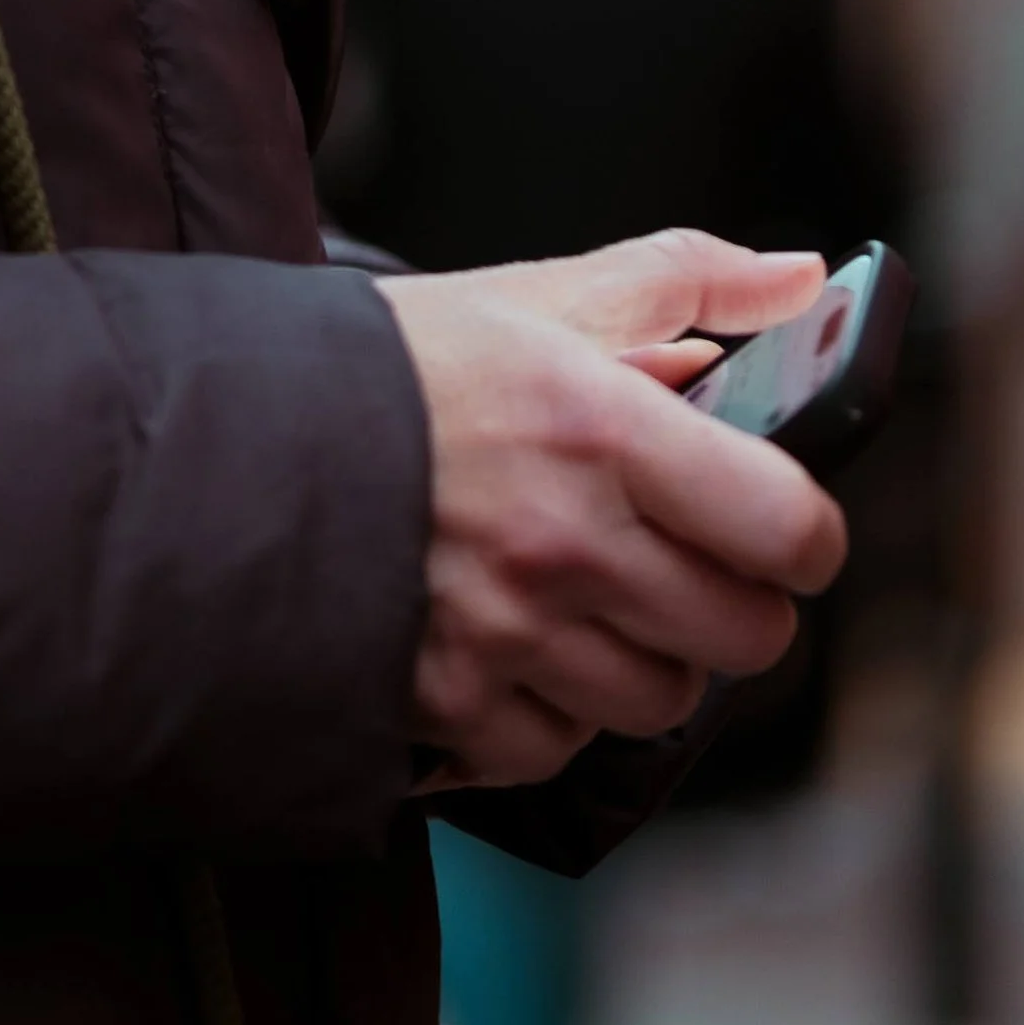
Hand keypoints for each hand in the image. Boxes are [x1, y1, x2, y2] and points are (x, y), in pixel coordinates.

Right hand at [377, 231, 847, 790]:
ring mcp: (507, 633)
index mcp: (599, 425)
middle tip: (673, 559)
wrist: (220, 440)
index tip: (777, 525)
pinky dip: (547, 710)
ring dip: (640, 658)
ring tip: (580, 597)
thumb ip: (680, 280)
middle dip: (728, 601)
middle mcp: (564, 541)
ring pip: (660, 700)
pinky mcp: (450, 704)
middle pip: (745, 636)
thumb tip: (801, 278)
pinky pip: (560, 746)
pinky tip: (510, 645)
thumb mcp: (530, 295)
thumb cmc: (387, 365)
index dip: (802, 535)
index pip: (789, 527)